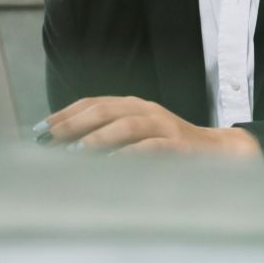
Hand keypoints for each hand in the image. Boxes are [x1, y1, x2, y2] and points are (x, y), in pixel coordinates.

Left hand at [39, 96, 260, 156]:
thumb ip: (110, 136)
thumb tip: (69, 147)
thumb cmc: (170, 146)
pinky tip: (114, 162)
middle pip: (105, 109)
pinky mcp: (179, 145)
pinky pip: (152, 146)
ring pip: (127, 124)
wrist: (219, 152)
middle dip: (76, 122)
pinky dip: (131, 153)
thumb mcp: (139, 135)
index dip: (67, 113)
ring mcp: (164, 125)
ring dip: (100, 136)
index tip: (44, 127)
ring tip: (77, 149)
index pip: (94, 102)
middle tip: (53, 136)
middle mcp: (146, 109)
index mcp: (133, 105)